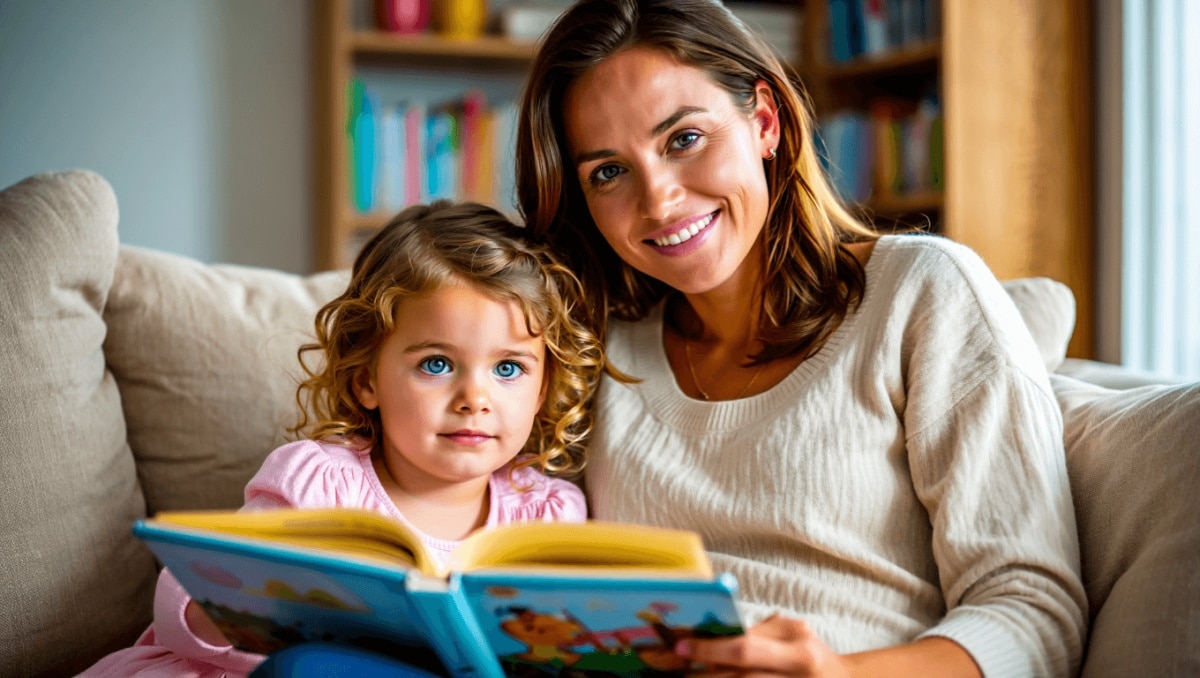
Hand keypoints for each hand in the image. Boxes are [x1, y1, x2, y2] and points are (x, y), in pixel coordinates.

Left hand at [676, 614, 850, 677]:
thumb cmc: (809, 652)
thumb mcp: (791, 635)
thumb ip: (759, 634)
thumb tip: (712, 635)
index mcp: (797, 647)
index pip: (745, 647)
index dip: (710, 649)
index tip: (683, 648)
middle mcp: (798, 669)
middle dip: (707, 676)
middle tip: (681, 673)